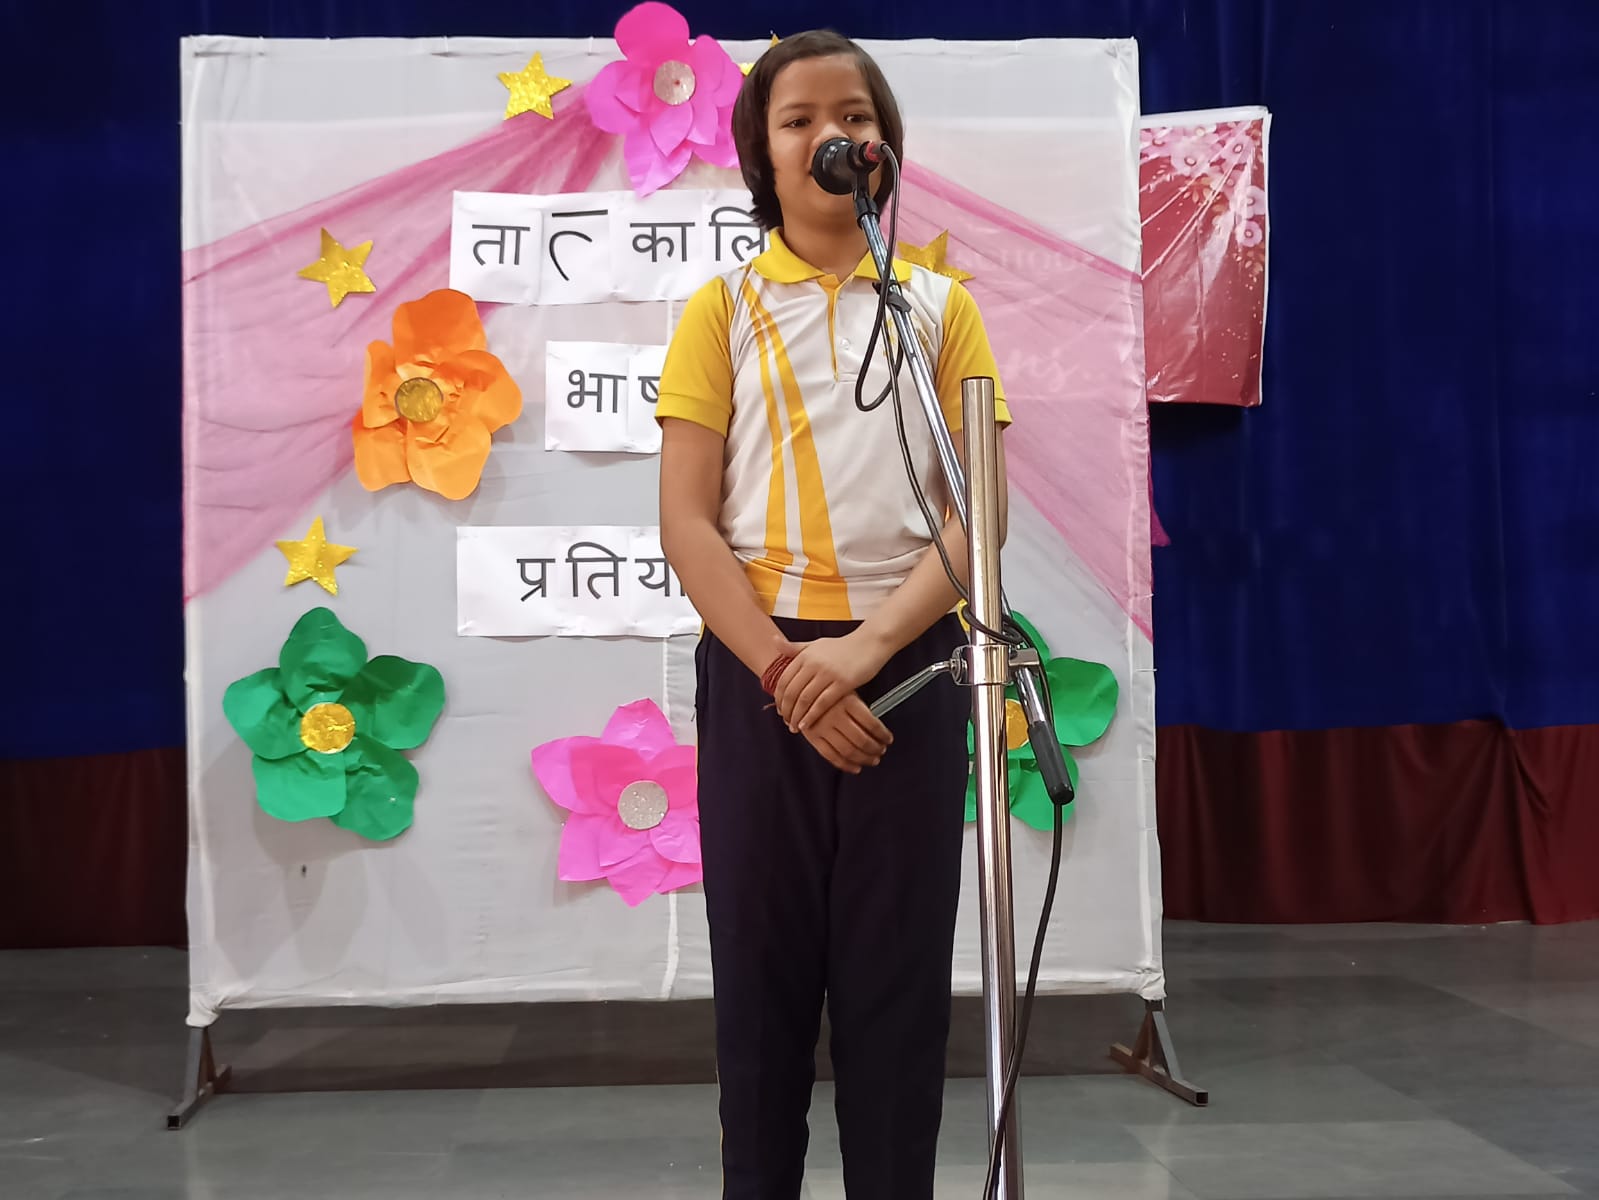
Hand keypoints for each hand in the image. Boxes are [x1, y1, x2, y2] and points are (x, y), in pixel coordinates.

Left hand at [775, 631, 891, 732]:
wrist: (870, 643)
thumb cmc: (842, 646)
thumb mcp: (816, 644)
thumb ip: (795, 647)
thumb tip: (773, 641)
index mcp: (804, 655)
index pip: (783, 680)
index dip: (778, 698)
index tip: (779, 709)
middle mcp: (813, 663)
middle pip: (791, 692)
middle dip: (786, 710)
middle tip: (785, 721)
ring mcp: (828, 673)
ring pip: (804, 699)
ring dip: (796, 716)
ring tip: (794, 727)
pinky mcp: (843, 683)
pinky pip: (822, 703)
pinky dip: (811, 716)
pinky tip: (806, 725)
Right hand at [798, 693, 893, 773]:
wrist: (800, 691)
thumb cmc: (829, 692)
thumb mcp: (847, 692)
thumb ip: (861, 710)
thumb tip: (879, 733)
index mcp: (848, 701)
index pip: (872, 724)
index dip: (883, 735)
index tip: (888, 739)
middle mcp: (835, 714)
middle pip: (862, 740)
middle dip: (875, 749)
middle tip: (882, 750)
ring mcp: (822, 727)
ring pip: (848, 750)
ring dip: (864, 759)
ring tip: (873, 760)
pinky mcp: (812, 737)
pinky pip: (831, 756)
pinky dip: (846, 765)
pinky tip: (856, 767)